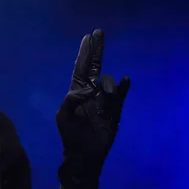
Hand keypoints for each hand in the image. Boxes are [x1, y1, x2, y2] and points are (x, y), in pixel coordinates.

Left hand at [56, 29, 129, 188]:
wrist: (84, 155)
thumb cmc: (70, 135)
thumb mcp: (63, 116)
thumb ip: (71, 99)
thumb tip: (87, 88)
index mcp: (76, 92)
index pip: (81, 68)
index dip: (85, 53)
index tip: (88, 37)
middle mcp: (91, 92)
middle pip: (95, 67)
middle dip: (96, 50)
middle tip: (98, 33)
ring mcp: (104, 100)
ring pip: (108, 82)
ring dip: (108, 84)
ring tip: (105, 93)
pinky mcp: (115, 111)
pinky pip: (120, 96)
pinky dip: (123, 88)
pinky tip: (126, 80)